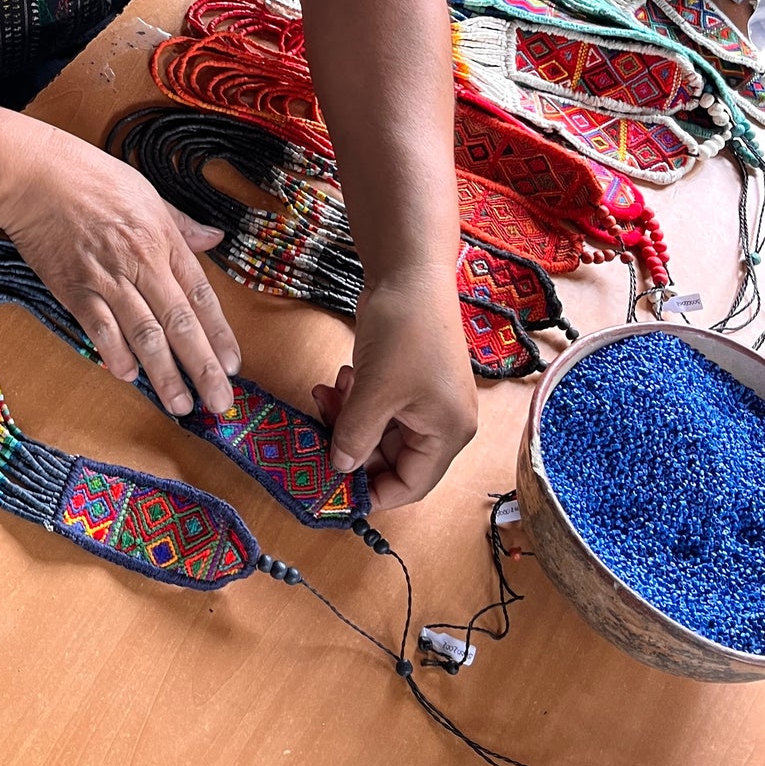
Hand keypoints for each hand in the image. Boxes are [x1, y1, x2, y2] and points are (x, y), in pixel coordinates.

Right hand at [0, 120, 241, 415]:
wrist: (35, 176)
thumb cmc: (90, 177)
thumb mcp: (146, 192)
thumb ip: (181, 223)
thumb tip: (214, 237)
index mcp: (163, 238)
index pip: (201, 295)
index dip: (219, 334)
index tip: (232, 365)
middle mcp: (141, 261)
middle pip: (179, 322)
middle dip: (202, 366)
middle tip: (218, 401)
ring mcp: (107, 277)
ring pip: (144, 334)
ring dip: (164, 373)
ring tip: (179, 403)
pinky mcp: (74, 288)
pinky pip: (100, 328)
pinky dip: (114, 353)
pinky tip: (127, 375)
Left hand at [312, 276, 475, 510]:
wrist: (409, 273)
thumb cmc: (404, 332)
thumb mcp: (375, 390)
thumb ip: (356, 435)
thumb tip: (340, 470)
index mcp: (447, 433)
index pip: (411, 485)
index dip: (373, 492)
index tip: (333, 489)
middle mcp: (441, 422)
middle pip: (392, 458)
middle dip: (352, 446)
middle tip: (319, 429)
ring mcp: (423, 399)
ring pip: (379, 430)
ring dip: (348, 418)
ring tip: (326, 394)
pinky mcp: (405, 379)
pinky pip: (376, 405)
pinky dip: (354, 398)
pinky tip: (340, 378)